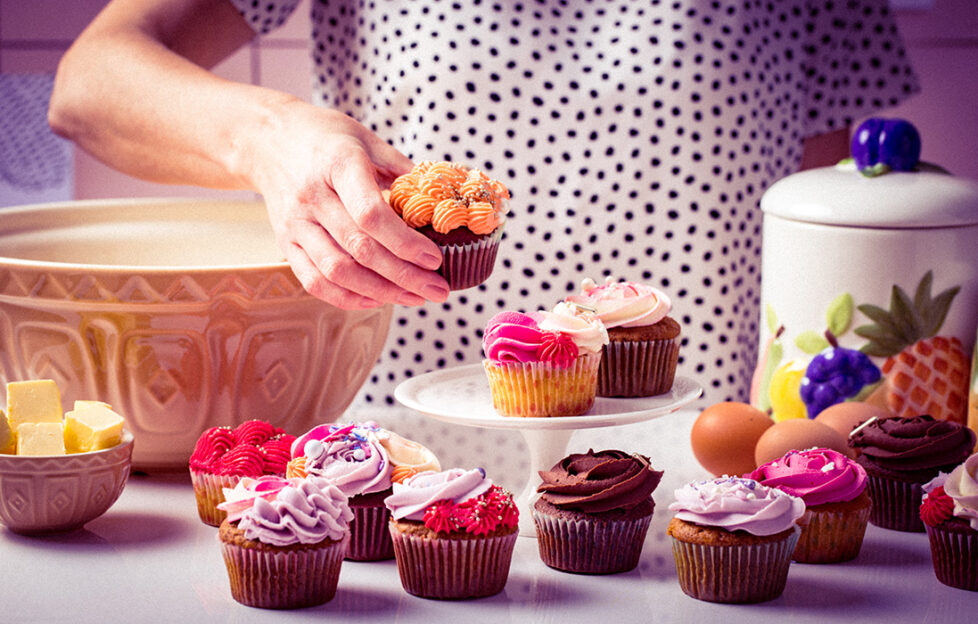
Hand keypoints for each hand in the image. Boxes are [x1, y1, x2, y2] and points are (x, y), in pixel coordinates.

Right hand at [245, 99, 449, 308]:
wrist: (267, 139)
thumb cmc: (326, 138)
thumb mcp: (367, 140)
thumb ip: (402, 170)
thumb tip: (440, 202)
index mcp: (338, 165)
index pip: (371, 214)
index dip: (405, 243)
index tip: (435, 259)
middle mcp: (313, 197)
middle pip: (360, 249)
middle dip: (405, 276)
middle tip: (438, 290)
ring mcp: (296, 224)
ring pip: (338, 271)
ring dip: (381, 292)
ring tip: (414, 297)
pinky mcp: (285, 243)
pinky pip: (314, 281)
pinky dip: (347, 297)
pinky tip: (376, 299)